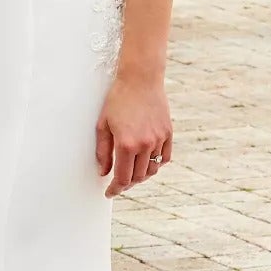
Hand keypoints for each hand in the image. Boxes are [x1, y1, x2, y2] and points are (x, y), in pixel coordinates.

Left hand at [97, 72, 171, 198]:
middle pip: (138, 177)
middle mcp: (145, 145)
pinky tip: (147, 163)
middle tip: (118, 183)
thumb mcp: (103, 125)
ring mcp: (159, 139)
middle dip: (127, 184)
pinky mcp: (168, 133)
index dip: (115, 189)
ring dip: (142, 176)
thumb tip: (104, 172)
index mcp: (126, 144)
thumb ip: (102, 152)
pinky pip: (165, 158)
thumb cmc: (118, 99)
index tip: (110, 192)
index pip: (122, 178)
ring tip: (132, 174)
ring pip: (152, 169)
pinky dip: (157, 164)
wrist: (140, 79)